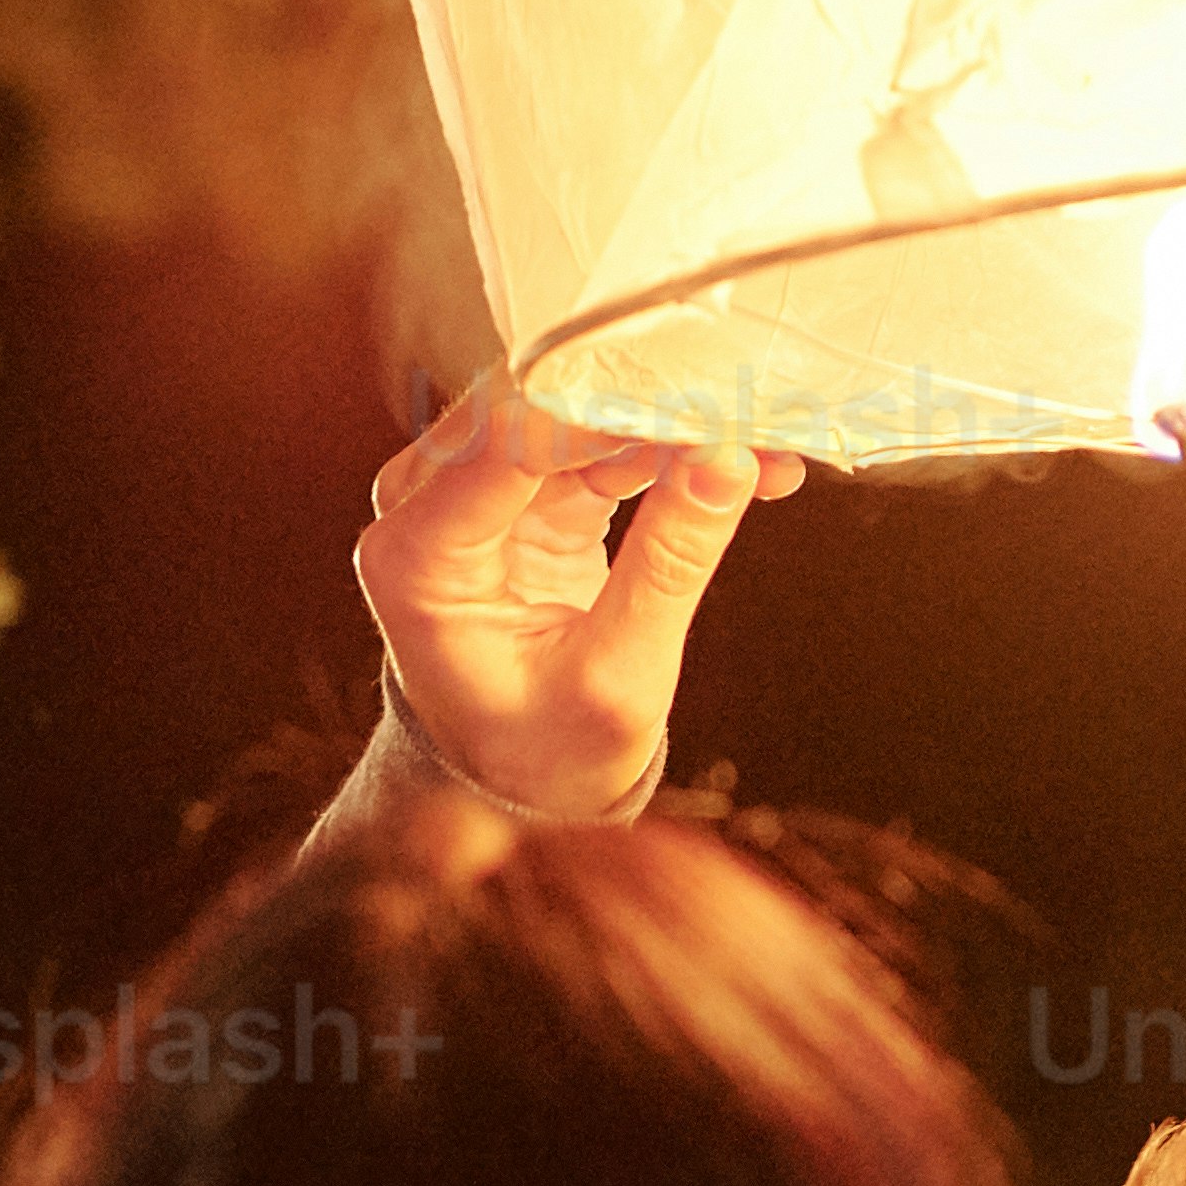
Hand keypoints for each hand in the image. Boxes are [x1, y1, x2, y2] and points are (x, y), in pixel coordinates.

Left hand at [356, 381, 801, 816]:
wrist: (514, 778)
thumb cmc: (544, 749)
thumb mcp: (617, 677)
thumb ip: (667, 565)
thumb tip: (729, 460)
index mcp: (416, 556)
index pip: (507, 443)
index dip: (608, 414)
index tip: (704, 410)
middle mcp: (422, 504)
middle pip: (537, 409)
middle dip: (646, 407)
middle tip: (751, 417)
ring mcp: (470, 489)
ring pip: (575, 412)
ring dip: (671, 425)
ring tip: (769, 451)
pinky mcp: (521, 488)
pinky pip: (600, 441)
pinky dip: (670, 449)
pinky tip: (746, 467)